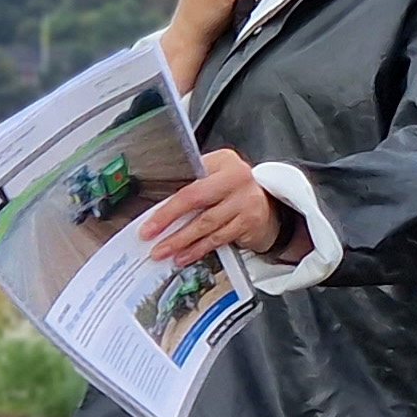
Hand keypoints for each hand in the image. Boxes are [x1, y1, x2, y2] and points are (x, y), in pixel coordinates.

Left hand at [140, 148, 301, 265]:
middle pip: (197, 201)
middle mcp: (236, 178)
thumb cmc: (232, 188)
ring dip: (183, 242)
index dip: (167, 207)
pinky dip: (200, 249)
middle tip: (153, 240)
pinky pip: (219, 238)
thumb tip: (157, 210)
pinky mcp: (250, 222)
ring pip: (207, 225)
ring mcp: (246, 201)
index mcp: (222, 161)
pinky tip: (186, 255)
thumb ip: (190, 185)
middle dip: (170, 224)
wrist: (267, 202)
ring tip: (166, 251)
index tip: (149, 224)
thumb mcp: (213, 175)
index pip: (189, 185)